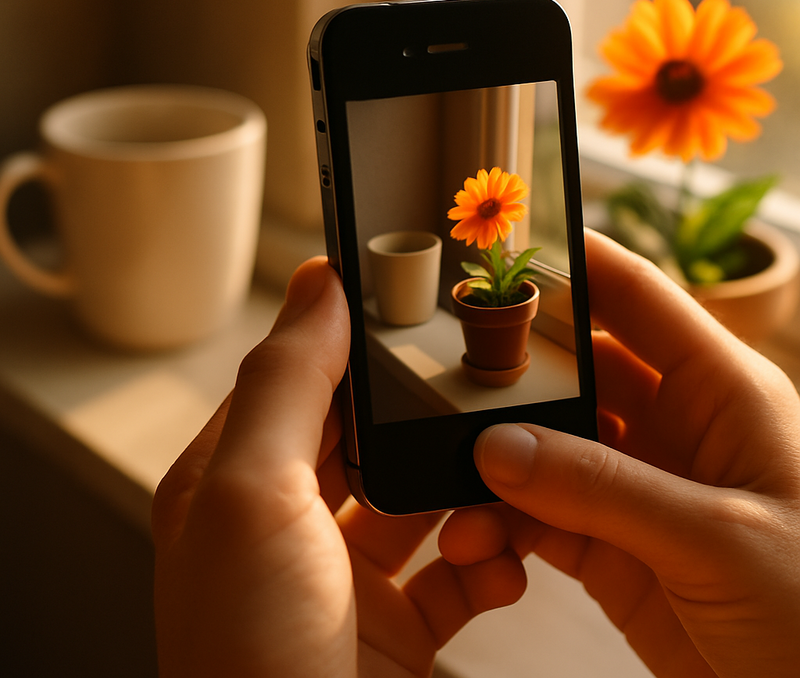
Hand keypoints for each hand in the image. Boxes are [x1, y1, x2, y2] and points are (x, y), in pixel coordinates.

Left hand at [152, 257, 525, 677]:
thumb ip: (286, 383)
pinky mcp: (396, 625)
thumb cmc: (252, 659)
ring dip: (470, 491)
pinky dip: (491, 560)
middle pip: (370, 433)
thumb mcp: (251, 498)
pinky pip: (457, 569)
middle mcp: (287, 523)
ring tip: (502, 490)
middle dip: (427, 418)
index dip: (353, 336)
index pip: (299, 376)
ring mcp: (344, 576)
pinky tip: (504, 561)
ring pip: (424, 497)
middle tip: (482, 390)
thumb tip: (318, 283)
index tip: (416, 302)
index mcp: (235, 480)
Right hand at [441, 230, 799, 677]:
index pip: (638, 299)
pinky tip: (476, 536)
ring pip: (548, 450)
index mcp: (722, 393)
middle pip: (576, 374)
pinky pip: (541, 517)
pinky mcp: (614, 549)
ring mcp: (639, 490)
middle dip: (513, 375)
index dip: (577, 261)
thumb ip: (602, 489)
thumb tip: (499, 447)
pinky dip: (502, 524)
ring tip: (456, 483)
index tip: (511, 242)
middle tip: (450, 375)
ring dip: (498, 465)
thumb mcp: (720, 539)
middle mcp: (675, 430)